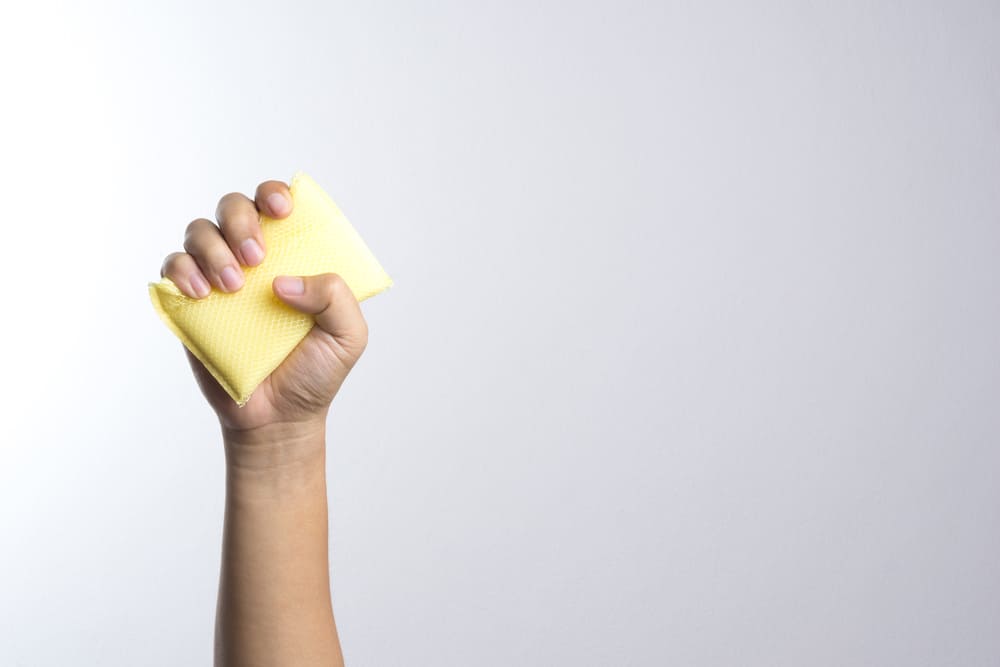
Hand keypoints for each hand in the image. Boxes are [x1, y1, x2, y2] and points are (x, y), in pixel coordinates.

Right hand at [159, 180, 368, 436]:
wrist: (279, 418)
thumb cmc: (316, 372)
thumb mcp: (348, 337)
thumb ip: (336, 298)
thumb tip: (284, 280)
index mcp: (293, 256)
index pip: (276, 205)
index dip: (273, 195)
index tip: (282, 212)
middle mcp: (253, 259)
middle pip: (233, 207)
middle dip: (240, 221)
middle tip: (256, 259)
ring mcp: (219, 278)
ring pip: (199, 231)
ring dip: (212, 248)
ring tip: (232, 285)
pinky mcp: (190, 303)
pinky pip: (172, 267)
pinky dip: (181, 271)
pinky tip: (202, 294)